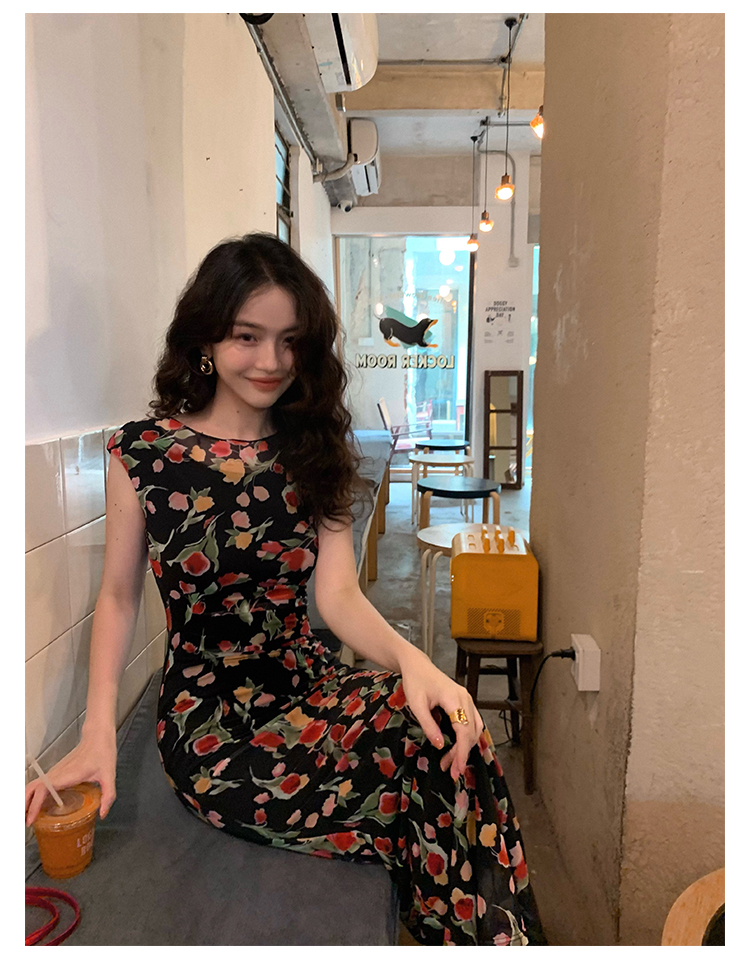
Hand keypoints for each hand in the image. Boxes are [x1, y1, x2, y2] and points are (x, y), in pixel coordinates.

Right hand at [25, 728, 116, 826]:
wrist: (97, 735)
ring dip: (26, 801)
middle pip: (30, 789)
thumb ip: (108, 795)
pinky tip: (38, 807)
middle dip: (24, 805)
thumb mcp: (109, 775)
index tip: (30, 820)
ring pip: (33, 786)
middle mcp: (56, 773)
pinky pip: (40, 784)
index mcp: (66, 775)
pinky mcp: (57, 771)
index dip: (33, 806)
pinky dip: (33, 795)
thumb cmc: (102, 752)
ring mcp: (55, 771)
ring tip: (27, 818)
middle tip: (24, 823)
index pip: (42, 790)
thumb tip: (102, 814)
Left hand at [397, 646, 483, 780]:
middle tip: (451, 771)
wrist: (417, 665)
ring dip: (465, 747)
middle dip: (462, 754)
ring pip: (475, 729)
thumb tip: (441, 745)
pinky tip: (458, 748)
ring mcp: (467, 699)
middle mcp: (465, 699)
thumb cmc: (415, 682)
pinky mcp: (464, 701)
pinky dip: (468, 737)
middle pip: (471, 732)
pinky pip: (472, 722)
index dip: (462, 751)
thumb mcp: (417, 705)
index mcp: (454, 699)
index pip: (464, 730)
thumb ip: (429, 726)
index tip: (457, 768)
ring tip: (451, 762)